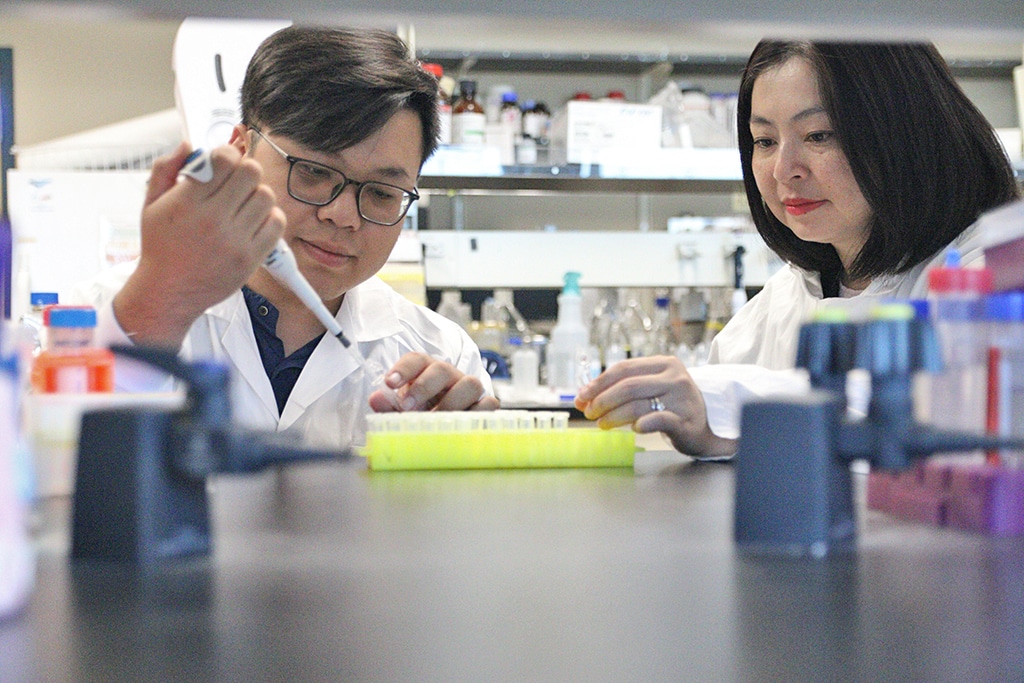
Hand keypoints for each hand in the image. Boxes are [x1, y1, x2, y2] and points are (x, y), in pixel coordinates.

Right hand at [113, 142, 285, 346]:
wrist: (168, 291)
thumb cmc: (160, 247)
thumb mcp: (151, 203)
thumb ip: (166, 168)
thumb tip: (189, 144)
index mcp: (188, 202)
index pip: (224, 159)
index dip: (227, 154)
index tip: (223, 161)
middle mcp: (213, 220)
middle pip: (251, 172)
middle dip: (244, 170)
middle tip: (235, 180)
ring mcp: (235, 240)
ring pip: (267, 195)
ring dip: (257, 194)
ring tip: (242, 203)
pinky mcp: (251, 258)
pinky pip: (277, 223)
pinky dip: (269, 217)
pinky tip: (253, 220)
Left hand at [368, 352, 499, 412]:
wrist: (448, 425)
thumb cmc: (423, 413)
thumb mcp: (402, 410)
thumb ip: (389, 406)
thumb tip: (375, 399)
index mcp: (426, 371)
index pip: (416, 360)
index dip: (403, 369)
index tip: (389, 383)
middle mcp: (450, 376)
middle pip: (443, 369)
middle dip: (424, 386)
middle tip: (407, 406)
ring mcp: (470, 389)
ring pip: (470, 384)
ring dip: (452, 402)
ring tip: (436, 420)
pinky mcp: (485, 404)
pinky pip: (489, 404)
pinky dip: (478, 414)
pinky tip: (461, 426)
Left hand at [574, 355, 735, 457]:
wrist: (705, 426)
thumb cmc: (671, 405)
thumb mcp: (652, 387)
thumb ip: (624, 387)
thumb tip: (584, 396)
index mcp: (664, 363)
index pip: (623, 368)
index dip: (598, 383)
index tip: (582, 396)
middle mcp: (674, 377)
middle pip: (628, 386)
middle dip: (602, 400)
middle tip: (589, 413)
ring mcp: (682, 398)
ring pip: (638, 405)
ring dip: (613, 416)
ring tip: (602, 424)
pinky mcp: (685, 421)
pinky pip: (658, 420)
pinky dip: (642, 424)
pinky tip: (633, 429)